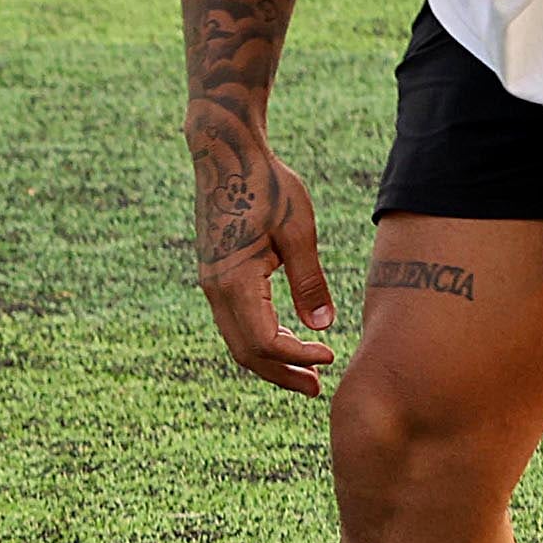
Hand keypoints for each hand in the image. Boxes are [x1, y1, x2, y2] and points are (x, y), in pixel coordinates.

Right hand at [191, 129, 333, 396]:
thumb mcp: (298, 231)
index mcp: (235, 281)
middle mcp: (216, 288)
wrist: (225, 153)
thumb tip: (323, 326)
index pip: (265, 340)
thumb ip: (309, 281)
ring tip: (306, 371)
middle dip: (281, 374)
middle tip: (317, 389)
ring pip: (237, 339)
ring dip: (270, 360)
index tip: (331, 356)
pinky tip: (287, 336)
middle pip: (246, 352)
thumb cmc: (266, 185)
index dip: (298, 357)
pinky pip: (234, 321)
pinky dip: (260, 338)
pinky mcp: (214, 274)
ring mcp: (210, 283)